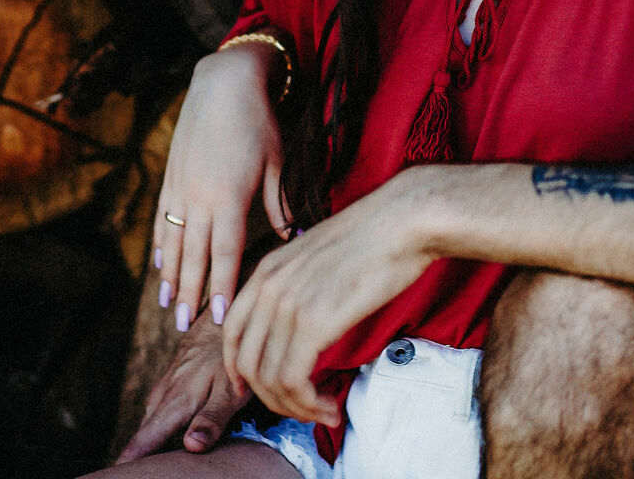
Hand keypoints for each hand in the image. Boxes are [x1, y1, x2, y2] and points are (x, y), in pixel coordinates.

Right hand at [116, 310, 249, 460]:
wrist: (221, 317)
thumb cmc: (229, 358)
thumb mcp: (230, 391)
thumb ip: (212, 419)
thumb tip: (190, 447)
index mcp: (176, 403)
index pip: (146, 439)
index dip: (130, 458)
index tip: (115, 473)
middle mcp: (164, 396)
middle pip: (146, 433)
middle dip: (137, 454)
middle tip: (128, 472)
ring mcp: (166, 386)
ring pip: (153, 420)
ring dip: (148, 438)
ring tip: (146, 459)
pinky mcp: (172, 380)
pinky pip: (160, 408)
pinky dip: (159, 423)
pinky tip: (167, 430)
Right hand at [154, 41, 292, 333]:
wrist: (222, 83)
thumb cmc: (258, 122)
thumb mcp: (277, 163)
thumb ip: (280, 204)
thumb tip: (292, 237)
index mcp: (229, 198)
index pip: (223, 254)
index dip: (219, 288)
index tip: (215, 318)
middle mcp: (200, 198)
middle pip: (193, 257)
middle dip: (189, 293)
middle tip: (182, 326)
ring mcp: (181, 188)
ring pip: (172, 242)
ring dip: (170, 276)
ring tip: (167, 305)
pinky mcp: (171, 177)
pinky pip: (162, 219)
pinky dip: (160, 245)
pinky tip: (160, 265)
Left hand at [221, 169, 438, 426]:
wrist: (402, 221)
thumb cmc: (374, 239)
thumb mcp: (319, 259)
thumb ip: (300, 289)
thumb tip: (305, 326)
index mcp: (266, 270)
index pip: (231, 332)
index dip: (239, 369)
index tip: (259, 389)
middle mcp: (268, 287)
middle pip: (246, 363)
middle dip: (271, 398)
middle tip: (303, 409)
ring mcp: (288, 304)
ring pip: (269, 378)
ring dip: (295, 408)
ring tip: (324, 411)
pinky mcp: (314, 321)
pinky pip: (292, 380)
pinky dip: (308, 404)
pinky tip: (330, 405)